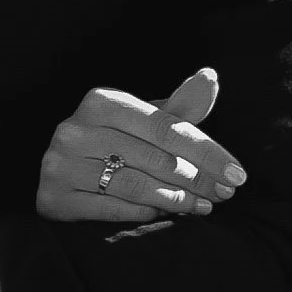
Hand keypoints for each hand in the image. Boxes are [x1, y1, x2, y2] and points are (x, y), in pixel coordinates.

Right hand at [37, 67, 248, 224]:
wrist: (63, 171)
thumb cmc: (116, 140)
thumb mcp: (145, 120)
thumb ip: (180, 107)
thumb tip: (211, 76)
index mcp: (101, 101)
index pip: (167, 128)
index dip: (208, 152)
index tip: (238, 173)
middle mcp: (75, 129)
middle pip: (154, 159)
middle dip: (198, 179)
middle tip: (225, 194)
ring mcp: (60, 164)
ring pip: (135, 185)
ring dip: (177, 200)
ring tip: (204, 207)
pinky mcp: (54, 197)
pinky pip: (111, 209)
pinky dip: (144, 213)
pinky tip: (166, 214)